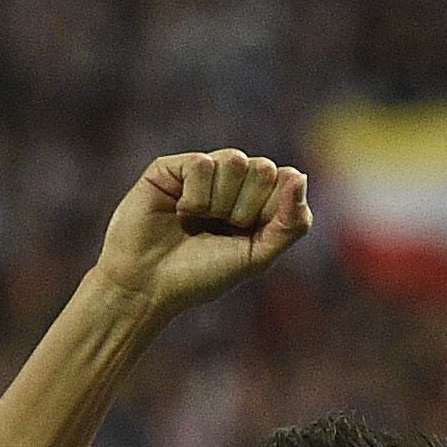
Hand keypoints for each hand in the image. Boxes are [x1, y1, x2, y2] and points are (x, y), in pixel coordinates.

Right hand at [93, 149, 312, 321]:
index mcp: (256, 201)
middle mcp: (232, 182)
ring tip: (196, 221)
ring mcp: (203, 171)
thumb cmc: (199, 276)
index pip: (286, 179)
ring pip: (234, 159)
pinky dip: (194, 195)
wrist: (147, 286)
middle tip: (219, 229)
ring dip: (218, 201)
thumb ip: (290, 224)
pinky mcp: (173, 166)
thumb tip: (300, 176)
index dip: (269, 210)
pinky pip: (202, 163)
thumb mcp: (256, 257)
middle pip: (263, 167)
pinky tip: (178, 211)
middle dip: (244, 207)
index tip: (245, 234)